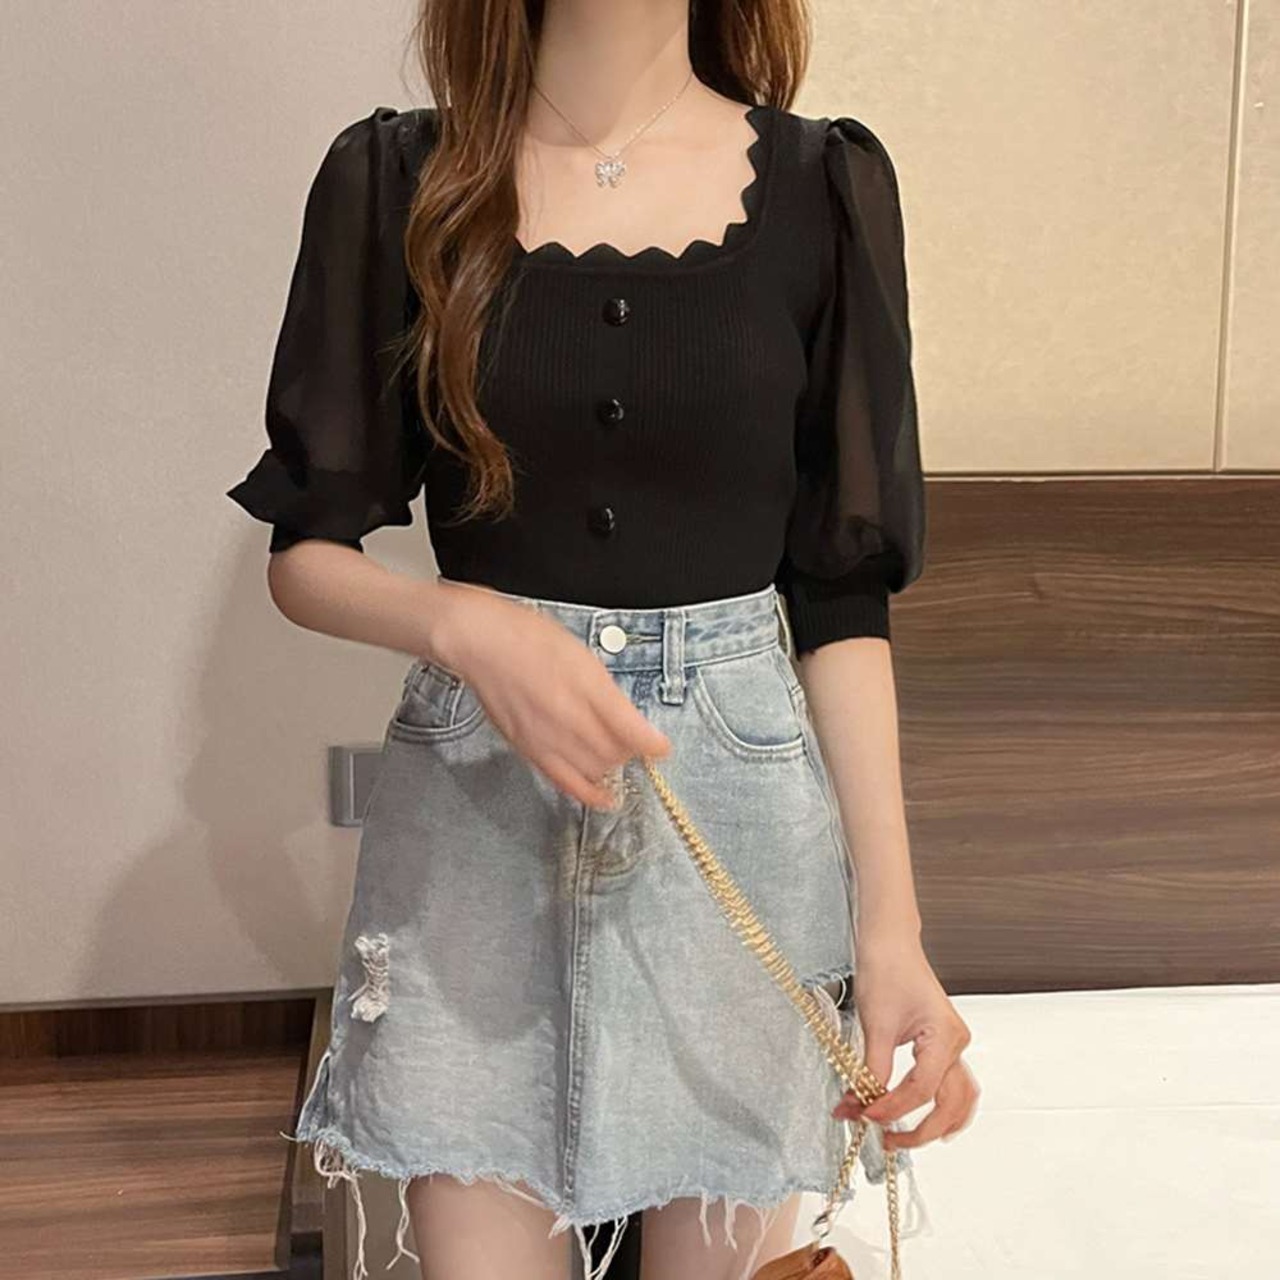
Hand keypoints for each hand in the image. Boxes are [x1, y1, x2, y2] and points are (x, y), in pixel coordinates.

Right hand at [430, 580, 671, 811]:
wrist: (484, 643)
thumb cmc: (531, 639)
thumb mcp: (582, 655)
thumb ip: (607, 692)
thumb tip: (629, 722)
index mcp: (588, 686)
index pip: (632, 730)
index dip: (653, 745)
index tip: (662, 747)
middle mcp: (570, 716)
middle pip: (616, 754)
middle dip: (630, 751)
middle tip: (630, 741)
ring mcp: (548, 736)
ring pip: (596, 770)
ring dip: (611, 766)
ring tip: (611, 754)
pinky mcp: (530, 750)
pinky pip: (566, 782)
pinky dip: (589, 794)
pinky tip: (604, 798)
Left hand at [831, 933, 979, 1150]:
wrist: (889, 943)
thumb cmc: (887, 969)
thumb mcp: (875, 1023)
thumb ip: (872, 1069)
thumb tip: (859, 1104)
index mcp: (944, 1037)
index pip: (920, 1090)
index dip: (891, 1109)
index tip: (865, 1116)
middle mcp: (956, 1044)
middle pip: (949, 1106)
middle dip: (919, 1130)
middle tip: (885, 1141)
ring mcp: (952, 1045)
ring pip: (959, 1100)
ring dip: (937, 1125)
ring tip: (906, 1139)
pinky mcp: (942, 1044)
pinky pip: (950, 1085)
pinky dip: (939, 1107)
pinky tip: (922, 1118)